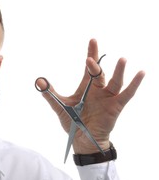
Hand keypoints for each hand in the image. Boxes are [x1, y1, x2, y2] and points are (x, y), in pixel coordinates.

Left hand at [36, 39, 144, 153]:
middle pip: (99, 72)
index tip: (92, 40)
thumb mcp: (59, 106)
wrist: (82, 139)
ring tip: (122, 59)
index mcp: (86, 87)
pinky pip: (127, 94)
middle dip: (95, 64)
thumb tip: (38, 81)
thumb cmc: (72, 122)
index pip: (89, 67)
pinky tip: (141, 73)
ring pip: (115, 81)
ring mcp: (107, 97)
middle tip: (90, 57)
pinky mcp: (115, 106)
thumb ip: (50, 93)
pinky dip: (134, 84)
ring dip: (118, 71)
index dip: (91, 54)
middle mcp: (98, 90)